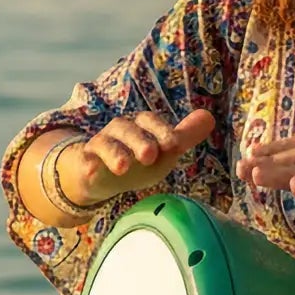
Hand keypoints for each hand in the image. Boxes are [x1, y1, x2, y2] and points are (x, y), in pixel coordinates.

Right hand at [61, 109, 217, 204]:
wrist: (100, 177)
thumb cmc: (137, 161)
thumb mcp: (162, 152)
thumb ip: (184, 136)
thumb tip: (209, 117)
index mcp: (140, 126)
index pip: (151, 122)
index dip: (162, 131)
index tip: (174, 144)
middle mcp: (119, 131)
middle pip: (128, 129)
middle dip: (139, 140)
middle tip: (150, 155)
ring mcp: (100, 145)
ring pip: (105, 143)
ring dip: (114, 153)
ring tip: (122, 167)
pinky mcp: (85, 162)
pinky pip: (85, 161)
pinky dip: (88, 164)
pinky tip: (93, 171)